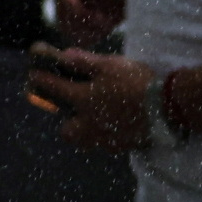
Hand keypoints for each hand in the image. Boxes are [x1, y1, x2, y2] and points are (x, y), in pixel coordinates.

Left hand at [26, 46, 157, 152]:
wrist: (167, 106)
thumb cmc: (136, 82)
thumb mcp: (110, 64)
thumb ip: (85, 61)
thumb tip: (64, 56)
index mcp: (82, 100)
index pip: (53, 88)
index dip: (41, 80)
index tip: (34, 75)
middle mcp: (89, 123)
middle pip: (67, 132)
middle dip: (66, 123)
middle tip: (75, 113)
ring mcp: (107, 138)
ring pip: (87, 142)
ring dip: (86, 133)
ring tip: (96, 124)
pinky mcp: (126, 146)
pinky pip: (109, 145)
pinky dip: (109, 137)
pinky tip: (119, 128)